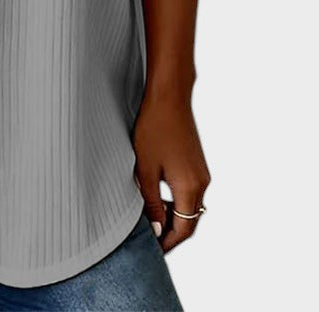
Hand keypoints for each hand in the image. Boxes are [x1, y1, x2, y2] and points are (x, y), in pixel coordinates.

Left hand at [131, 91, 210, 252]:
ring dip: (172, 216)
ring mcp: (201, 172)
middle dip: (171, 232)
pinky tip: (157, 196)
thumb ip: (151, 202)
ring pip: (190, 206)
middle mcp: (202, 183)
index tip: (152, 250)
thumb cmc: (153, 128)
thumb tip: (157, 229)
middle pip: (189, 220)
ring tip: (149, 218)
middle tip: (149, 239)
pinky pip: (189, 192)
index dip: (168, 243)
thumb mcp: (145, 168)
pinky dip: (175, 201)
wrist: (169, 96)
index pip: (183, 229)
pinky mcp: (196, 163)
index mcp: (191, 188)